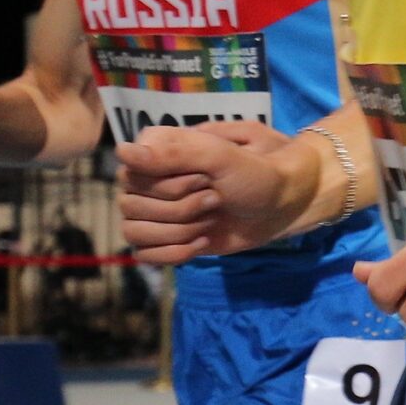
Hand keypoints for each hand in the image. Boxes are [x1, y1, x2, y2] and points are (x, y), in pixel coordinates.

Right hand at [116, 120, 316, 262]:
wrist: (283, 204)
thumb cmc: (257, 172)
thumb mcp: (222, 156)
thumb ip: (175, 152)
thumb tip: (122, 152)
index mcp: (155, 150)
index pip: (130, 175)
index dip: (168, 185)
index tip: (206, 178)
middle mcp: (148, 179)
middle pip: (130, 206)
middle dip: (181, 209)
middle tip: (217, 199)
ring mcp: (156, 210)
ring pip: (134, 232)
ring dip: (179, 232)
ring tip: (210, 220)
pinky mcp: (168, 237)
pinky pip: (145, 254)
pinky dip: (175, 253)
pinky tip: (203, 242)